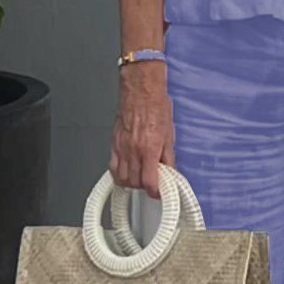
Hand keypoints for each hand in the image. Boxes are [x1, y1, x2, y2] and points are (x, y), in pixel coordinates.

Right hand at [110, 63, 175, 199]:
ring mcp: (121, 148)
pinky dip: (119, 173)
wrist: (140, 91)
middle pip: (134, 183)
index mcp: (149, 149)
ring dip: (131, 183)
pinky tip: (128, 171)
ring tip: (140, 178)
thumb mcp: (169, 134)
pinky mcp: (114, 143)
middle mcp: (133, 151)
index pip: (149, 182)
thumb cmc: (155, 106)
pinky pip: (113, 166)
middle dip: (144, 187)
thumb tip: (170, 170)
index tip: (160, 192)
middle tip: (152, 183)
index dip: (155, 191)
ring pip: (121, 178)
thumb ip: (168, 156)